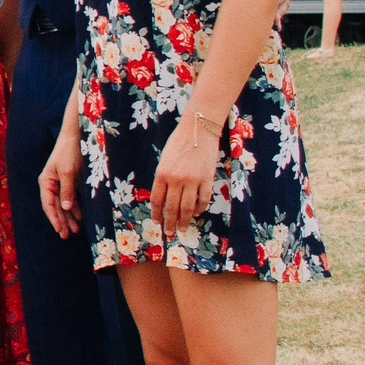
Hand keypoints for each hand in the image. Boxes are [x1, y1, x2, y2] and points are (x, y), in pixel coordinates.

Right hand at [37, 127, 84, 237]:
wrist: (77, 136)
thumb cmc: (69, 152)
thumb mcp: (68, 172)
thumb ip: (67, 191)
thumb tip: (66, 209)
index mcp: (45, 182)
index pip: (48, 205)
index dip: (54, 218)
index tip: (60, 230)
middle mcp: (51, 184)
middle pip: (55, 207)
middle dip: (61, 221)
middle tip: (67, 236)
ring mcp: (60, 183)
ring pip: (63, 204)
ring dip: (69, 217)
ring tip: (75, 231)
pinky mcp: (70, 181)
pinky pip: (71, 198)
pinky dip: (75, 208)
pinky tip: (80, 217)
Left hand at [151, 112, 221, 239]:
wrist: (198, 130)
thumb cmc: (178, 143)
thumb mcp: (165, 160)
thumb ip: (164, 178)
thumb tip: (165, 198)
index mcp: (161, 173)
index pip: (157, 200)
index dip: (156, 213)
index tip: (157, 222)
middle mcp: (176, 179)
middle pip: (172, 207)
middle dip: (170, 222)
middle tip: (170, 233)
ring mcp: (192, 180)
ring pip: (188, 207)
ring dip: (184, 220)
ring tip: (182, 229)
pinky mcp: (207, 179)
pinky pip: (203, 199)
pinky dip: (199, 209)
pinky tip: (196, 214)